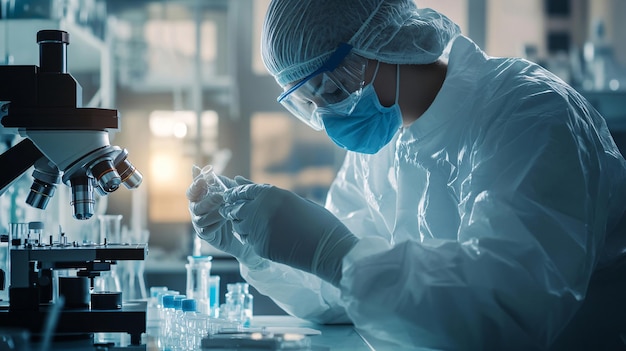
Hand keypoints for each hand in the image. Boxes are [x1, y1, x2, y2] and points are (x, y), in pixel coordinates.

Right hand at [187, 166, 261, 266]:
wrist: (243, 227)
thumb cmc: (236, 206)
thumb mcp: (234, 193)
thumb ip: (226, 183)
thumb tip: (230, 175)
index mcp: (200, 197)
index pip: (192, 192)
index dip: (195, 186)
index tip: (202, 180)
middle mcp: (197, 209)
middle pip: (195, 206)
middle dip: (208, 201)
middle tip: (221, 197)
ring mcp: (199, 223)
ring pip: (200, 220)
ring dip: (215, 214)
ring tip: (227, 211)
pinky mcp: (205, 234)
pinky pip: (206, 230)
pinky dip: (217, 225)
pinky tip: (227, 221)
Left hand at [221, 183, 358, 285]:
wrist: (328, 249)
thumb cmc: (317, 221)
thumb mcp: (294, 200)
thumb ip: (267, 193)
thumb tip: (240, 180)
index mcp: (272, 194)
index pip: (244, 191)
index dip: (236, 193)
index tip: (232, 196)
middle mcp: (261, 210)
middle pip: (236, 209)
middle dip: (235, 211)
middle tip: (239, 213)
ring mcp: (259, 230)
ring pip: (238, 226)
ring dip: (242, 225)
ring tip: (255, 226)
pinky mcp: (260, 247)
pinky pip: (248, 241)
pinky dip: (252, 239)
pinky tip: (265, 238)